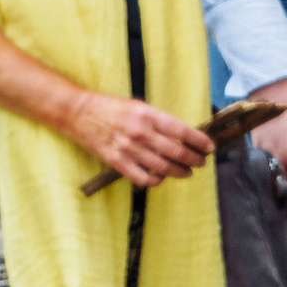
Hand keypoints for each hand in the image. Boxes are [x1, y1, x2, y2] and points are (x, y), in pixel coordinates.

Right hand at [61, 90, 211, 188]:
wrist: (77, 112)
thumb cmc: (108, 107)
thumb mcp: (137, 105)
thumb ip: (158, 120)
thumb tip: (182, 135)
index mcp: (147, 115)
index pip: (182, 131)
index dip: (200, 141)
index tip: (209, 147)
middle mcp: (140, 132)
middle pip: (177, 152)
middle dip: (195, 159)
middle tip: (200, 161)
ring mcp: (128, 148)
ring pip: (164, 168)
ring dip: (180, 172)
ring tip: (187, 172)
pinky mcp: (117, 161)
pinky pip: (143, 178)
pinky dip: (155, 181)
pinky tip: (160, 177)